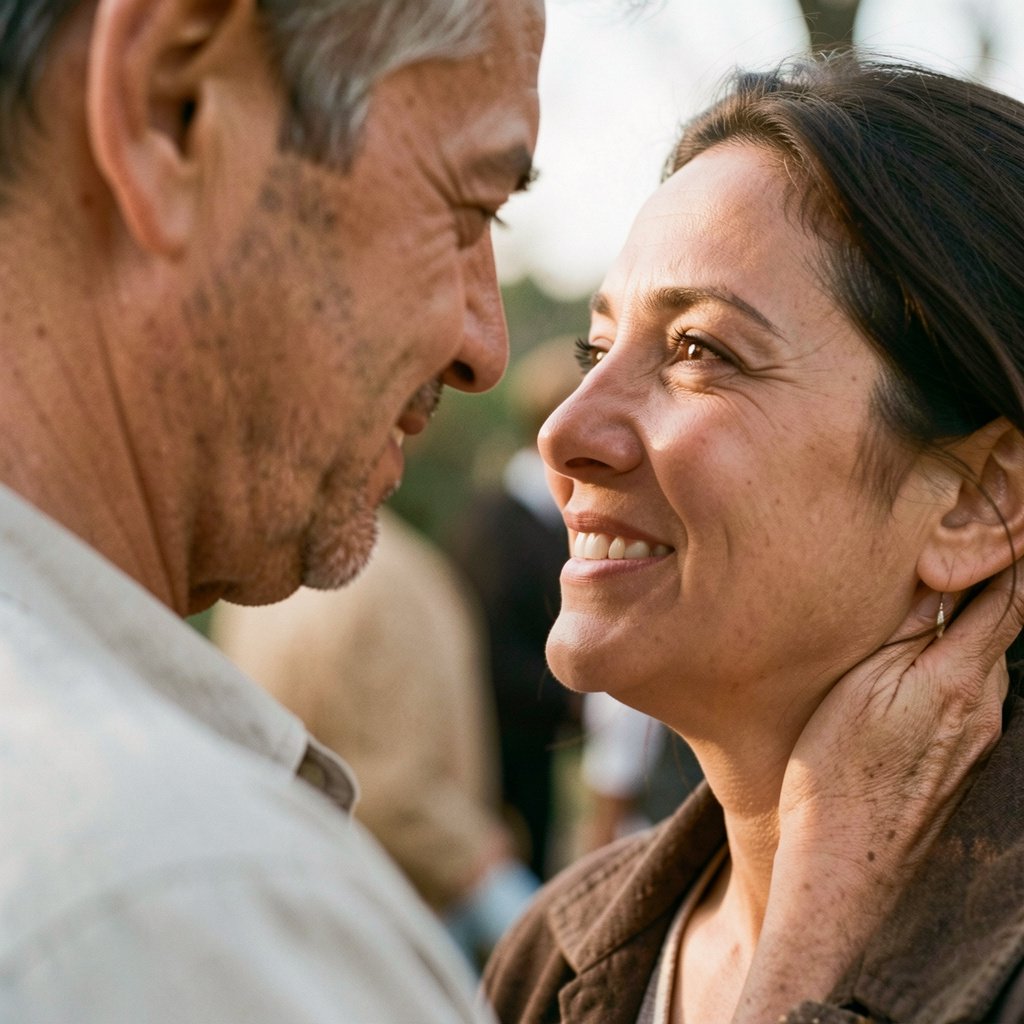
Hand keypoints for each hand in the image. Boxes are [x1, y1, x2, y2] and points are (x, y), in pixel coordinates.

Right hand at [733, 566, 1022, 1022]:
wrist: (845, 864)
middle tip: (961, 539)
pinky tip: (912, 661)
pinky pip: (967, 688)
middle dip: (987, 579)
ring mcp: (977, 734)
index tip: (1012, 509)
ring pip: (983, 655)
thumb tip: (937, 579)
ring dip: (967, 620)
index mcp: (960, 676)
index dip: (1018, 549)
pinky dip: (953, 658)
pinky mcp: (961, 756)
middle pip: (1001, 622)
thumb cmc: (836, 770)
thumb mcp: (861, 683)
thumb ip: (909, 628)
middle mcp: (984, 703)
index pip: (1012, 595)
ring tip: (929, 596)